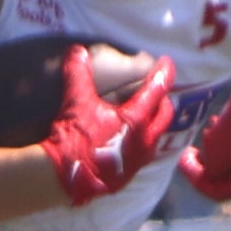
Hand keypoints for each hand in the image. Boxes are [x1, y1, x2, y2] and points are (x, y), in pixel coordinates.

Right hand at [41, 45, 176, 205]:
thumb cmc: (74, 140)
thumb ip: (78, 75)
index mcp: (135, 119)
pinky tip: (130, 141)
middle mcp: (144, 140)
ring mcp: (138, 159)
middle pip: (164, 115)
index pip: (156, 90)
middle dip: (164, 101)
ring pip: (156, 136)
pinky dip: (142, 141)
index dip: (163, 74)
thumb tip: (77, 51)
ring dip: (154, 123)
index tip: (167, 63)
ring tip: (147, 116)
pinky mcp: (128, 174)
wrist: (62, 179)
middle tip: (159, 92)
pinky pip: (143, 154)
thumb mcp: (75, 103)